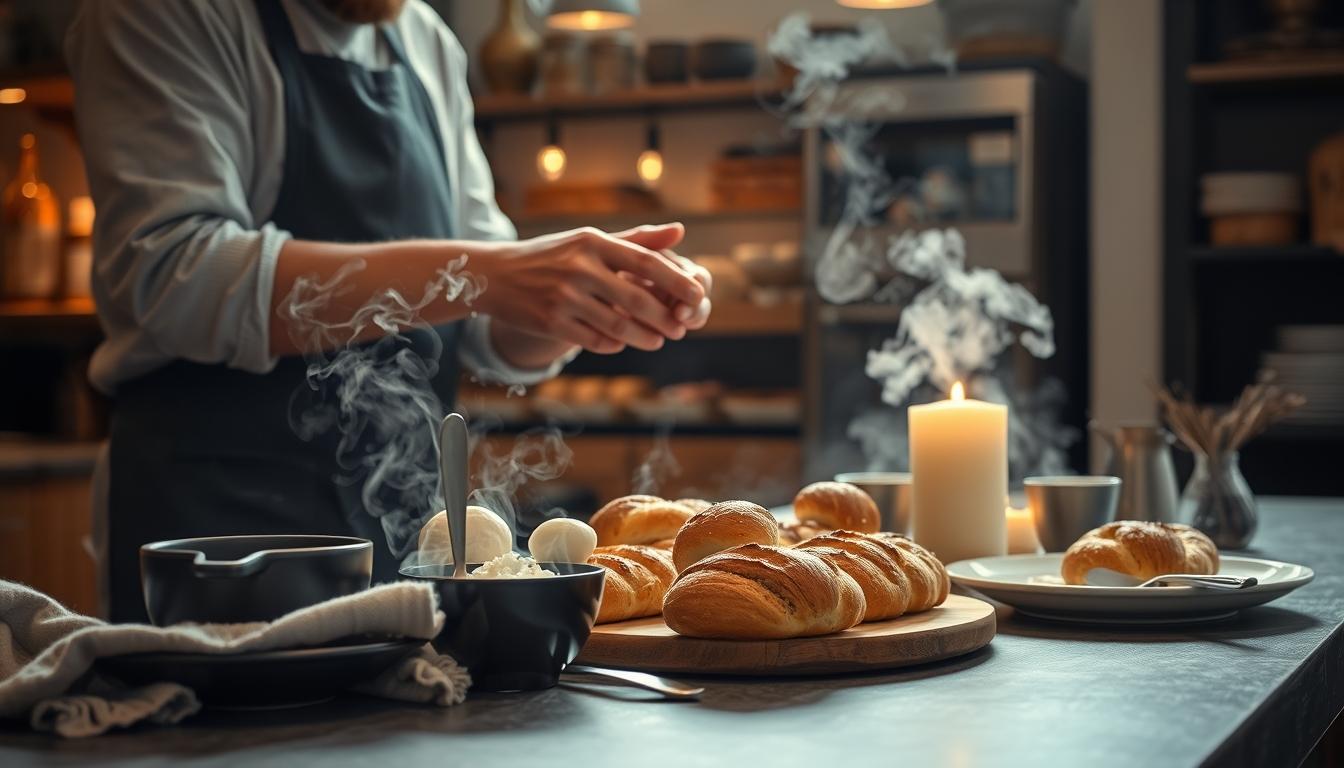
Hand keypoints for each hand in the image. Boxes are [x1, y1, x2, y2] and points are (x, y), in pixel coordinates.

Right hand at [472, 223, 703, 354]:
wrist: (496, 275)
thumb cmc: (552, 256)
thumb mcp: (589, 240)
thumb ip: (636, 239)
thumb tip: (680, 232)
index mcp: (593, 242)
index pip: (646, 262)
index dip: (677, 281)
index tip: (698, 295)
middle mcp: (580, 267)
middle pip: (636, 299)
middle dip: (664, 318)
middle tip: (681, 328)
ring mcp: (564, 296)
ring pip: (618, 325)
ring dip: (644, 337)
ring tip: (658, 341)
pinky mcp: (551, 321)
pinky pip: (594, 340)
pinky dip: (613, 344)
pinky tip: (622, 344)